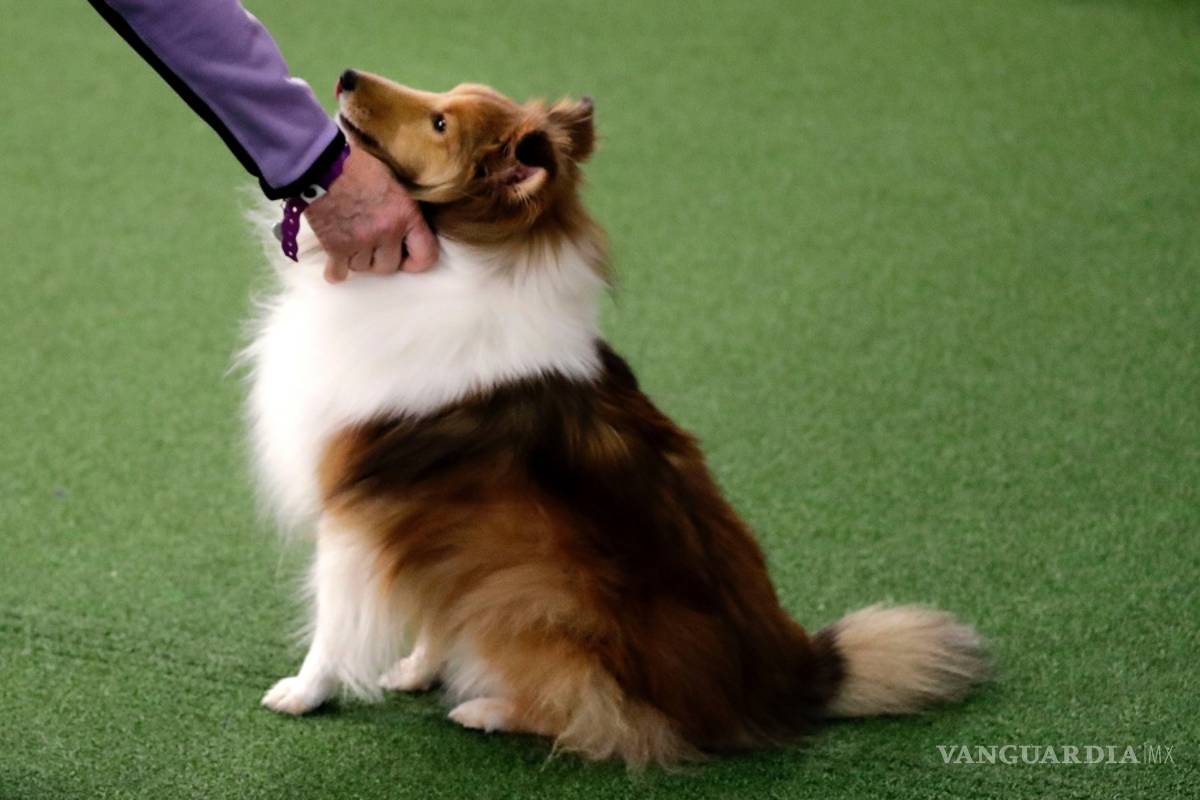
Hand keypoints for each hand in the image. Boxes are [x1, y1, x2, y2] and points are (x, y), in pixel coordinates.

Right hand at [303, 146, 437, 282]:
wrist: (320, 162)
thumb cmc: (357, 164)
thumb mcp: (393, 179)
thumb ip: (403, 206)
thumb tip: (409, 225)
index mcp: (406, 214)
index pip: (425, 256)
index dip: (415, 261)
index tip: (406, 257)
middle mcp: (387, 232)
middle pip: (389, 266)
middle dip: (380, 258)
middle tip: (371, 243)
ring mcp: (360, 241)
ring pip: (363, 268)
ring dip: (358, 259)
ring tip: (351, 240)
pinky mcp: (334, 247)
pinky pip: (339, 272)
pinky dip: (336, 269)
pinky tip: (337, 260)